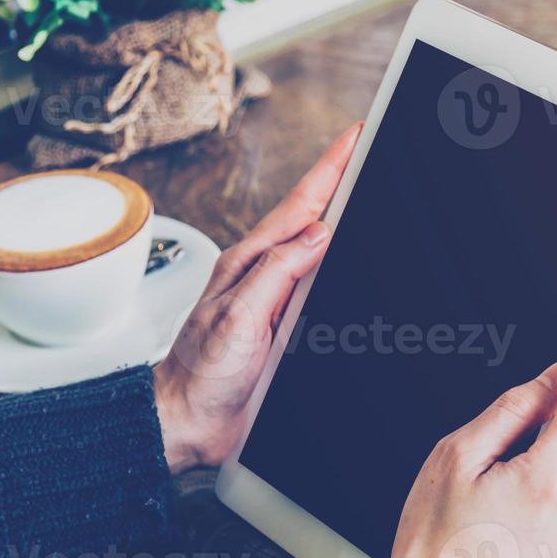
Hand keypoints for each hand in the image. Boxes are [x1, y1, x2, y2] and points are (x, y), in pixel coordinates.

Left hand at [155, 123, 362, 470]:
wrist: (188, 422)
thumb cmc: (201, 374)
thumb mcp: (238, 316)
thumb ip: (277, 272)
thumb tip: (318, 234)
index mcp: (251, 262)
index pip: (301, 205)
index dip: (331, 168)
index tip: (355, 136)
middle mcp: (265, 275)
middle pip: (313, 218)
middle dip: (342, 181)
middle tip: (368, 148)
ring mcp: (276, 299)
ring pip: (318, 250)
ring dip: (342, 218)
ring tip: (364, 188)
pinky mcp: (285, 326)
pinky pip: (320, 285)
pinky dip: (337, 265)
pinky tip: (348, 260)